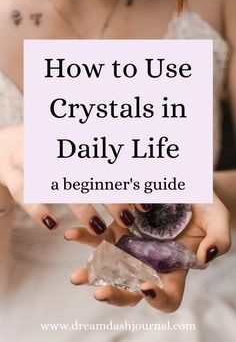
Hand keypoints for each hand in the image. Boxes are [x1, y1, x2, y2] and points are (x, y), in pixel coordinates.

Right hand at [0, 126, 150, 232]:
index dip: (127, 184)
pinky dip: (38, 208)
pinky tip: (52, 224)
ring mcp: (31, 159)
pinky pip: (24, 192)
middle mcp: (54, 147)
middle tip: (128, 220)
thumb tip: (139, 178)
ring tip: (99, 228)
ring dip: (82, 208)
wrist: (4, 145)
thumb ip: (98, 160)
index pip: (107, 162)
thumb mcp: (70, 151)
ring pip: (60, 184)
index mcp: (73, 139)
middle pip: (88, 174)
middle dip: (112, 198)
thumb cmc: (46, 152)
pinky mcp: (11, 174)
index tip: (145, 205)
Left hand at [64, 193, 230, 311]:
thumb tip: (205, 259)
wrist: (190, 189)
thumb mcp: (218, 223)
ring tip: (76, 277)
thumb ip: (218, 241)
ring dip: (91, 272)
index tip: (148, 288)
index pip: (168, 296)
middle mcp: (151, 263)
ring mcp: (134, 246)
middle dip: (115, 293)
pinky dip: (86, 237)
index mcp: (175, 269)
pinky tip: (72, 235)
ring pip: (110, 266)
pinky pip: (101, 236)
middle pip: (131, 288)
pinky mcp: (122, 228)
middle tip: (100, 292)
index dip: (159, 298)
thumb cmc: (208, 209)